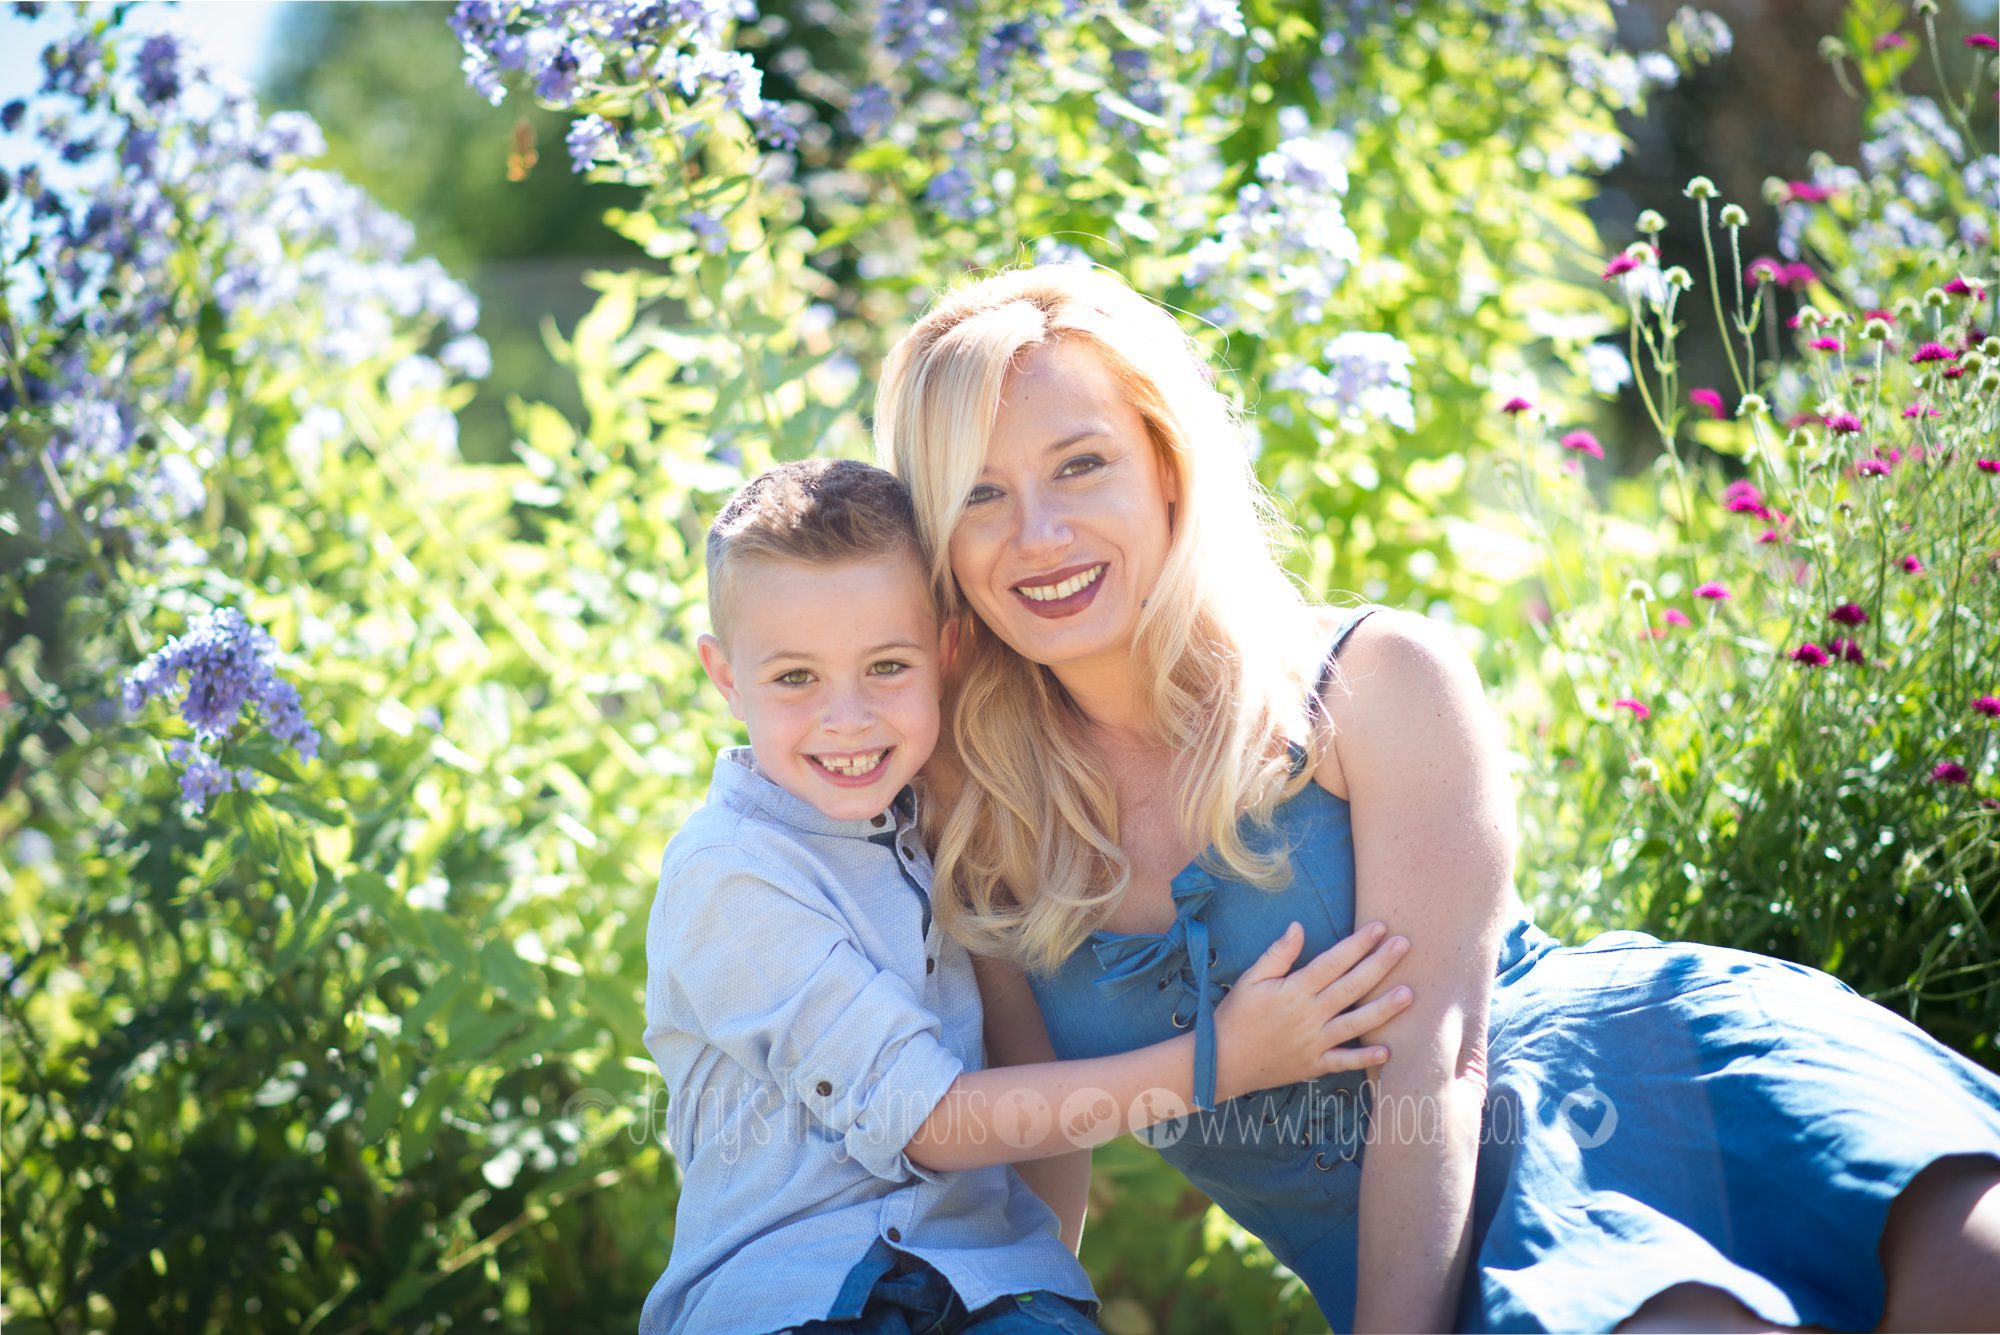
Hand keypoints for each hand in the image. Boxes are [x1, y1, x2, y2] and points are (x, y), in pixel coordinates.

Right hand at [1212, 920, 1411, 1099]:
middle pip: (1352, 987)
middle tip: (1405, 945)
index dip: (1358, 944)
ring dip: (1384, 1009)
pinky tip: (1388, 1051)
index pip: (1333, 962)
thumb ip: (1278, 954)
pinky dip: (1365, 1058)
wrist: (1221, 1061)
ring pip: (1356, 1023)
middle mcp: (1309, 1015)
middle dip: (1380, 964)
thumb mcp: (1250, 979)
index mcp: (1294, 990)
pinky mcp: (1314, 1065)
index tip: (1379, 927)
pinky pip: (1344, 1062)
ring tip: (1409, 994)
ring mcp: (1314, 1042)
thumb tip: (1299, 927)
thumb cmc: (1235, 1015)